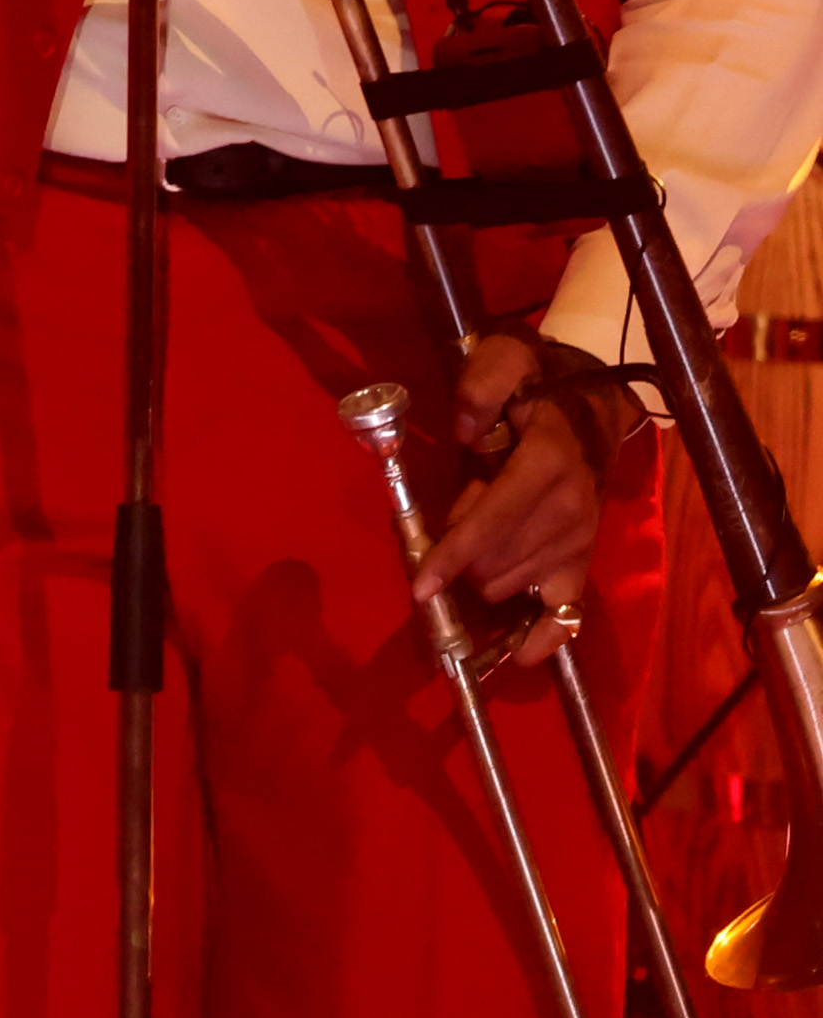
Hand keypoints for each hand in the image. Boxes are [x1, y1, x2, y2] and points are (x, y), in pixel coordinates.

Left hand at [417, 327, 617, 656]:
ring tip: (471, 543)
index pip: (494, 520)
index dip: (454, 555)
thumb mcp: (506, 360)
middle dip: (459, 559)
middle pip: (497, 560)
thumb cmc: (540, 382)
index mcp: (548, 464)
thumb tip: (464, 428)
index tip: (421, 587)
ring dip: (480, 578)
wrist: (595, 403)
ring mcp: (581, 539)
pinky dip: (544, 637)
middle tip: (447, 525)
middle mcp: (570, 510)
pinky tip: (520, 656)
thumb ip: (482, 384)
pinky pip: (569, 611)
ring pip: (514, 583)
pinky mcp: (585, 557)